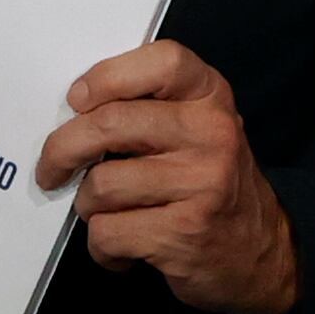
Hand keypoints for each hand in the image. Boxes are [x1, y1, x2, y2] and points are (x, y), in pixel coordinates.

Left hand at [36, 39, 299, 313]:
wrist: (262, 252)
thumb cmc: (209, 183)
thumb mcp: (198, 129)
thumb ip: (150, 107)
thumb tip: (73, 111)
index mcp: (211, 97)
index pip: (161, 61)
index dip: (108, 75)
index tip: (77, 100)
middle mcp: (211, 133)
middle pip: (110, 123)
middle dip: (63, 149)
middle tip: (52, 168)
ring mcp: (201, 184)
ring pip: (101, 185)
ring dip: (89, 207)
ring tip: (111, 214)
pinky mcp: (184, 233)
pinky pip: (108, 232)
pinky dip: (103, 247)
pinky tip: (124, 248)